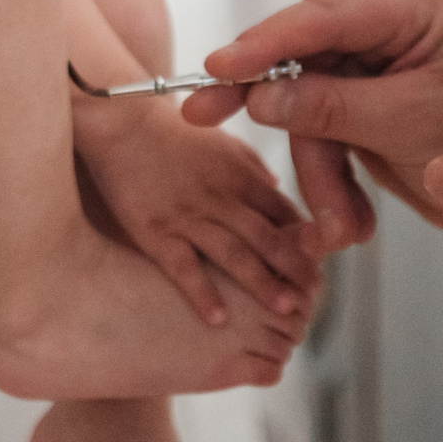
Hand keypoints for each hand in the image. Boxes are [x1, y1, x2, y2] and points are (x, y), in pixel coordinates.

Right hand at [76, 101, 320, 328]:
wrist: (122, 122)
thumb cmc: (174, 135)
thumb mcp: (224, 145)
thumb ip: (254, 173)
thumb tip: (278, 196)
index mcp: (242, 177)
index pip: (286, 216)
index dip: (307, 245)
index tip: (320, 271)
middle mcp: (222, 197)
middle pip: (269, 237)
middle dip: (295, 269)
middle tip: (316, 298)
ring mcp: (189, 215)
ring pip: (235, 254)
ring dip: (262, 283)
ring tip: (285, 309)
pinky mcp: (156, 231)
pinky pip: (183, 267)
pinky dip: (202, 293)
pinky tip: (219, 319)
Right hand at [183, 0, 442, 249]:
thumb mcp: (408, 124)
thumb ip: (332, 106)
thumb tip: (261, 95)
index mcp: (418, 6)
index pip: (326, 14)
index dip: (267, 39)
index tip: (220, 64)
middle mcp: (394, 24)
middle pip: (306, 54)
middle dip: (270, 102)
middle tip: (202, 113)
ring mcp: (380, 63)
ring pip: (311, 106)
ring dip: (320, 172)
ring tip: (340, 229)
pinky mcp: (370, 101)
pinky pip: (326, 132)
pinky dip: (333, 181)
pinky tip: (348, 223)